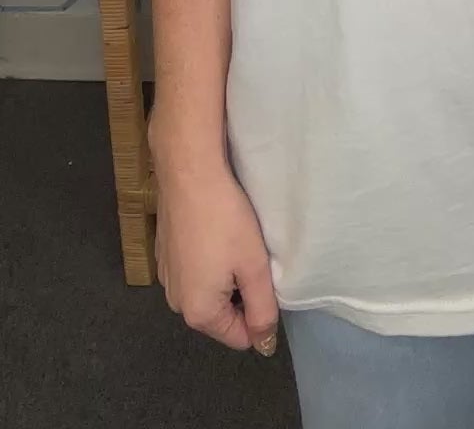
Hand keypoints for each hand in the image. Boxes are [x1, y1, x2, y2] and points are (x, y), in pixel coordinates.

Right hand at [152, 144, 279, 353]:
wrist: (189, 173)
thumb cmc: (226, 221)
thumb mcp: (254, 267)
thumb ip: (262, 311)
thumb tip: (264, 345)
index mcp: (199, 313)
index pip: (240, 336)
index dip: (260, 312)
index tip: (264, 278)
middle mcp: (176, 303)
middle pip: (222, 315)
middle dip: (240, 293)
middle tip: (251, 258)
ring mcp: (166, 278)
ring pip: (207, 292)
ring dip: (224, 276)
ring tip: (233, 244)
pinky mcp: (163, 255)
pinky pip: (193, 272)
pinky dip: (207, 260)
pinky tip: (214, 234)